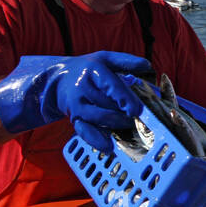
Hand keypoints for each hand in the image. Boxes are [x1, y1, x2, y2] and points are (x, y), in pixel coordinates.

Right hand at [0, 51, 151, 153]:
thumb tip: (147, 66)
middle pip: (107, 104)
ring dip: (117, 124)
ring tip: (130, 124)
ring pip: (98, 118)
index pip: (110, 85)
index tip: (137, 110)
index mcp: (94, 71)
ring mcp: (77, 105)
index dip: (125, 99)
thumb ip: (127, 61)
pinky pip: (84, 131)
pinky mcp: (74, 118)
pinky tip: (108, 147)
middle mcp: (83, 88)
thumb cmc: (89, 69)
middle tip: (139, 118)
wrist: (58, 79)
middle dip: (125, 113)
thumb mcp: (106, 59)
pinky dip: (96, 140)